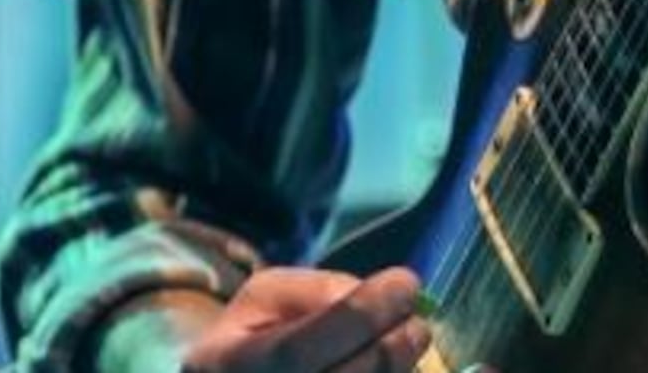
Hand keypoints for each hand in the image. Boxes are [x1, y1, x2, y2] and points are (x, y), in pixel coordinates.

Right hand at [120, 266, 427, 372]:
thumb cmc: (256, 336)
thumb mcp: (266, 296)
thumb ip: (314, 290)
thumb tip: (368, 298)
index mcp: (229, 365)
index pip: (297, 350)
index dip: (358, 317)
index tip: (406, 282)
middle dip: (391, 347)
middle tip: (418, 319)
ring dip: (396, 368)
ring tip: (409, 338)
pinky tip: (391, 366)